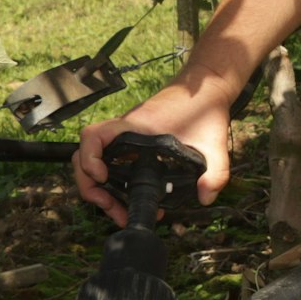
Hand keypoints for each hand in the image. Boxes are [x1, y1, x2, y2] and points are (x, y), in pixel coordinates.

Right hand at [72, 75, 233, 226]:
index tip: (103, 177)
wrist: (205, 88)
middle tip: (113, 208)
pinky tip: (130, 197)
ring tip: (120, 210)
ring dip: (99, 188)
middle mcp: (124, 131)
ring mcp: (126, 137)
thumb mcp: (214, 142)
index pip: (93, 136)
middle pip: (85, 156)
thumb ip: (216, 172)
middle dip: (91, 187)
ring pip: (95, 162)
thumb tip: (206, 198)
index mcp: (135, 126)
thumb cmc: (205, 107)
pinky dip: (112, 181)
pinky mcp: (132, 143)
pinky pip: (110, 161)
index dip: (89, 158)